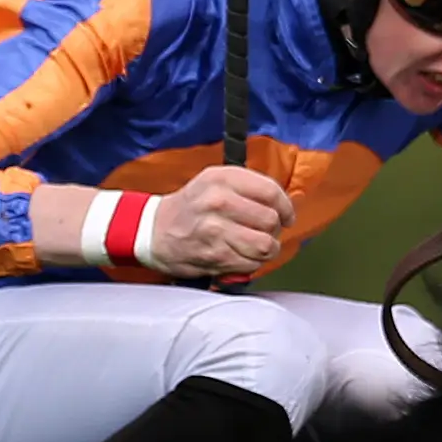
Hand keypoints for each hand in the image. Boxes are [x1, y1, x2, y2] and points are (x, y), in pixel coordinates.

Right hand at [146, 165, 293, 280]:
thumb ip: (248, 188)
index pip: (270, 191)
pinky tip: (240, 256)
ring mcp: (216, 229)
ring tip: (256, 247)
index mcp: (222, 178)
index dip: (285, 207)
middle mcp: (218, 201)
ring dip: (266, 250)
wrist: (154, 231)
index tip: (286, 216)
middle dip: (274, 231)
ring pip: (265, 245)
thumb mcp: (215, 182)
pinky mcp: (215, 255)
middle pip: (271, 220)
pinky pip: (251, 263)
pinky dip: (251, 263)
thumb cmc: (191, 208)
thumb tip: (283, 205)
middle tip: (265, 232)